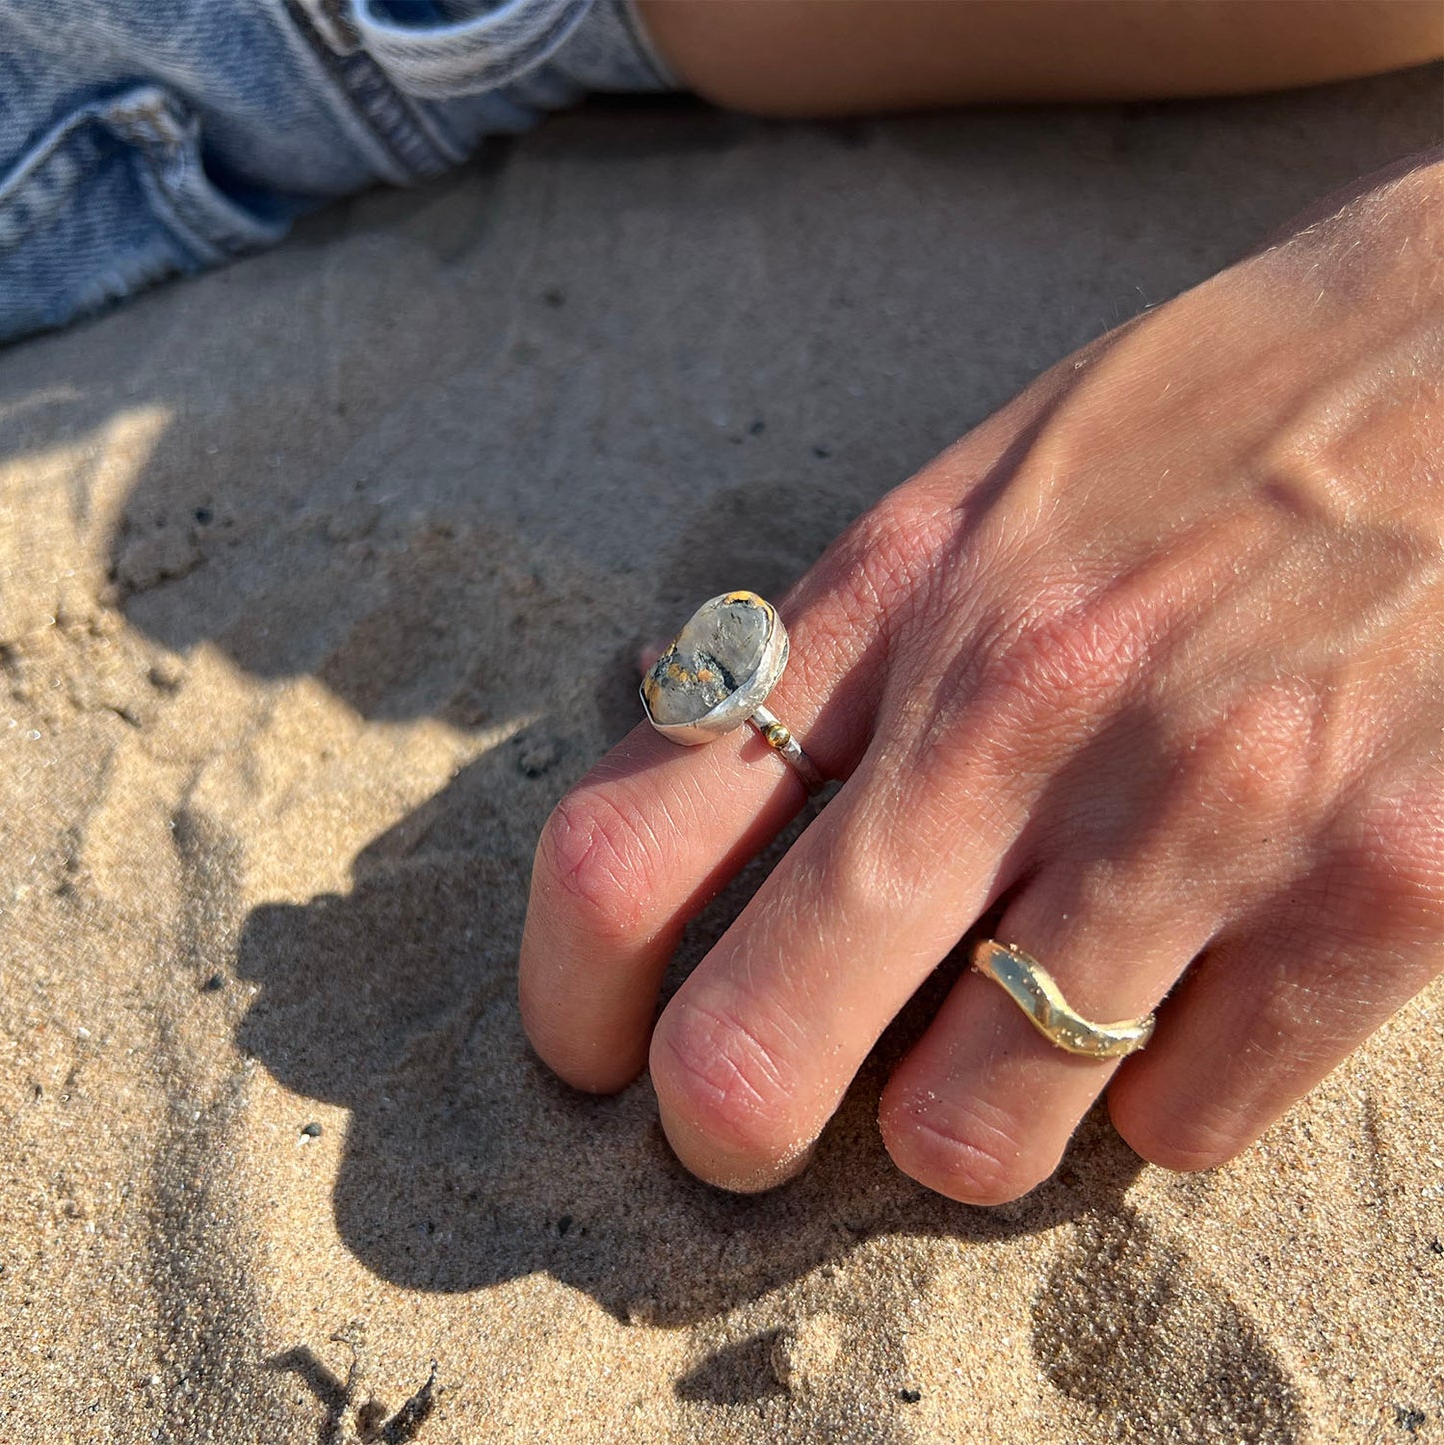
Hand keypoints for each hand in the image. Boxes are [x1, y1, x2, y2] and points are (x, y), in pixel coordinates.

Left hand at [518, 159, 1443, 1201]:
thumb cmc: (1222, 420)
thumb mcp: (990, 486)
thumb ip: (846, 648)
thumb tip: (707, 790)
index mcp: (899, 599)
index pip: (626, 854)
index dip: (570, 993)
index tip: (589, 1045)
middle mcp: (1019, 718)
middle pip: (752, 1047)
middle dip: (721, 1121)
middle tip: (748, 1119)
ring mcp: (1199, 821)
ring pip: (968, 1139)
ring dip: (958, 1119)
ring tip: (1007, 1028)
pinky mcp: (1378, 902)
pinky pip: (1183, 1127)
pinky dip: (1156, 1095)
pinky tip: (1186, 990)